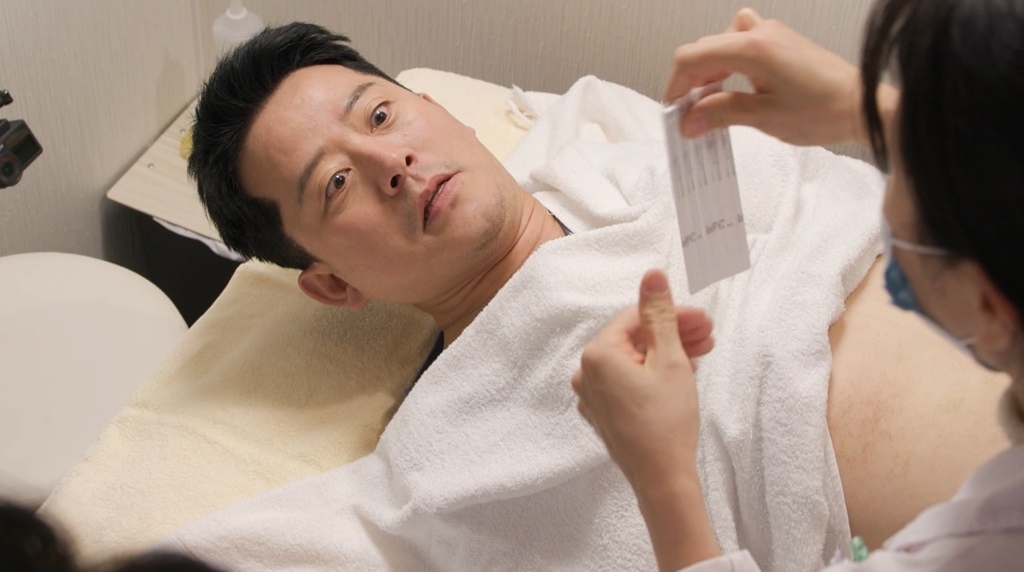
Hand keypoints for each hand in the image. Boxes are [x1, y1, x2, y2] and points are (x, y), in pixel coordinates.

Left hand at [572, 270, 711, 489]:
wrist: (662, 479)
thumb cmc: (667, 421)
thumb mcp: (670, 359)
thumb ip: (660, 314)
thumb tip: (652, 275)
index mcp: (597, 355)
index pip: (635, 318)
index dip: (673, 315)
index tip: (703, 320)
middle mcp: (586, 373)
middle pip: (634, 339)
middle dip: (673, 334)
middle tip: (707, 337)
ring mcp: (592, 397)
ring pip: (633, 361)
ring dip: (666, 354)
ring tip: (700, 357)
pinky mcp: (603, 414)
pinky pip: (627, 383)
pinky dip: (652, 375)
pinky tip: (680, 376)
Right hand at [664, 8, 879, 146]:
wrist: (863, 104)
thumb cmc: (824, 110)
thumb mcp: (764, 117)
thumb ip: (720, 114)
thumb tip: (689, 121)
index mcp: (752, 48)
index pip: (692, 57)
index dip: (676, 85)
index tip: (675, 112)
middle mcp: (760, 33)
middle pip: (703, 49)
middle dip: (690, 82)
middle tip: (691, 116)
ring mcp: (771, 34)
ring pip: (720, 46)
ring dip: (709, 74)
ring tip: (711, 106)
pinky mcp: (780, 42)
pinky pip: (740, 45)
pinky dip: (728, 64)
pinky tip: (736, 86)